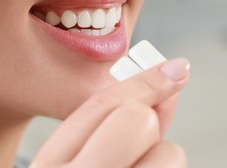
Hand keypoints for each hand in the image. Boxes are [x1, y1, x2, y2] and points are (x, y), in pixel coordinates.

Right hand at [30, 58, 189, 167]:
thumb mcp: (69, 163)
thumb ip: (113, 122)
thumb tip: (164, 86)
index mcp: (51, 167)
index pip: (103, 105)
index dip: (145, 80)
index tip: (175, 68)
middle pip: (138, 120)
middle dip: (146, 125)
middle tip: (134, 146)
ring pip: (171, 154)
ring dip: (161, 162)